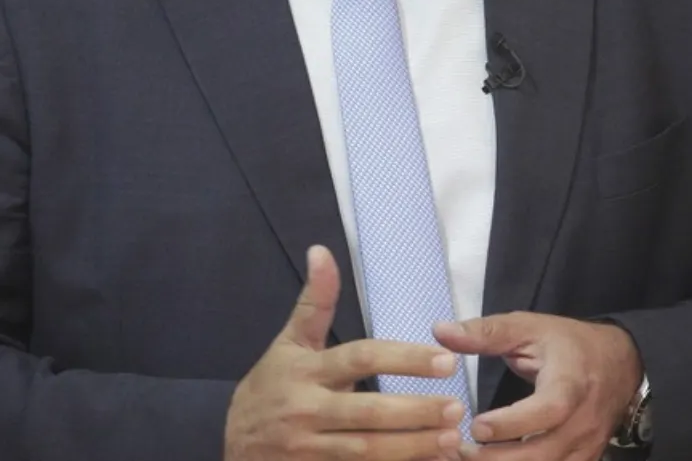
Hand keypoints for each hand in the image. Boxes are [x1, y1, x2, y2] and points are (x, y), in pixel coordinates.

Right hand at [226, 245, 466, 460]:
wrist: (233, 445)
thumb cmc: (271, 386)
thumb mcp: (289, 343)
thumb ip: (314, 302)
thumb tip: (321, 250)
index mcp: (307, 371)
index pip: (361, 360)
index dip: (405, 359)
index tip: (446, 360)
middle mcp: (307, 410)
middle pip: (368, 412)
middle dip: (415, 411)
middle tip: (457, 406)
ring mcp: (309, 448)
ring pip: (366, 449)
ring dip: (411, 446)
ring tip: (450, 439)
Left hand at [433, 313, 641, 460]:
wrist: (622, 364)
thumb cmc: (569, 345)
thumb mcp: (530, 328)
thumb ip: (486, 333)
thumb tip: (440, 331)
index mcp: (571, 383)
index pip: (548, 410)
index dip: (512, 423)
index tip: (476, 426)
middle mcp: (582, 421)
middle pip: (543, 454)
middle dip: (498, 459)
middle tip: (459, 452)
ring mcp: (585, 447)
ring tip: (469, 459)